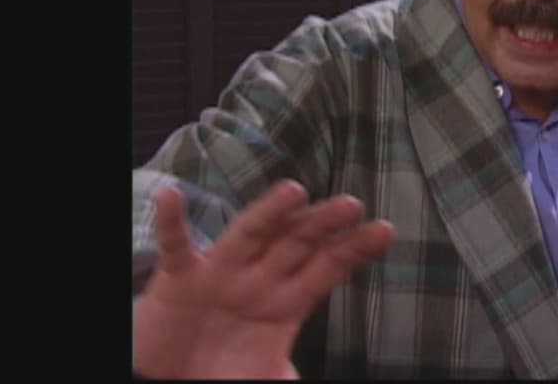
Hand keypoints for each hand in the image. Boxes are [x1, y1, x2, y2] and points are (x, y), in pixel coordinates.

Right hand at [132, 180, 395, 378]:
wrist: (172, 381)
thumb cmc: (224, 373)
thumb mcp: (267, 378)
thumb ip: (289, 380)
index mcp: (288, 301)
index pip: (329, 267)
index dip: (355, 248)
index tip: (385, 230)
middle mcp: (259, 279)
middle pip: (298, 243)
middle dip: (323, 224)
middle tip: (351, 205)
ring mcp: (221, 273)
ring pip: (250, 234)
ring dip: (270, 212)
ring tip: (293, 192)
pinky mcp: (180, 279)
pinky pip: (176, 246)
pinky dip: (173, 222)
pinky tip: (172, 196)